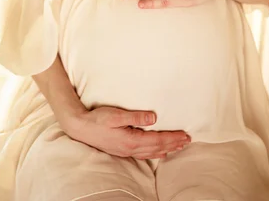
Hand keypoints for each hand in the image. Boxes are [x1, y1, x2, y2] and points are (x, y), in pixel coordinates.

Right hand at [65, 106, 190, 159]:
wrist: (81, 128)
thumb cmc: (98, 119)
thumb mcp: (117, 114)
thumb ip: (136, 116)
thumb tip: (154, 117)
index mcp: (132, 140)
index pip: (158, 140)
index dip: (173, 138)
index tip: (185, 135)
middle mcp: (131, 149)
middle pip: (158, 148)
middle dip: (174, 144)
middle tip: (188, 141)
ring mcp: (127, 151)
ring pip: (152, 153)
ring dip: (167, 149)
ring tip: (178, 146)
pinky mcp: (123, 150)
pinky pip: (144, 154)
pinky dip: (156, 153)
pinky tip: (159, 152)